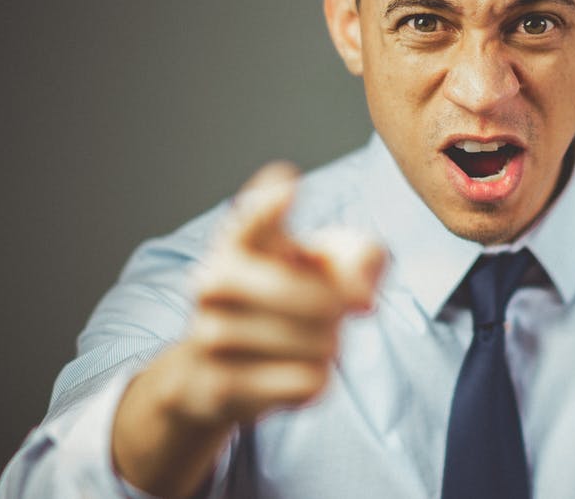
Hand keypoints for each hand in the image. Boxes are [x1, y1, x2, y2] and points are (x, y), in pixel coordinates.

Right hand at [166, 162, 384, 425]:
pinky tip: (296, 374)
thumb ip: (360, 256)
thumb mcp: (324, 265)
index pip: (251, 218)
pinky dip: (316, 382)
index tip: (289, 189)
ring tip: (312, 344)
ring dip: (330, 348)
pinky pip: (307, 383)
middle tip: (342, 313)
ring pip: (319, 345)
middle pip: (321, 301)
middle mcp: (214, 281)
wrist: (211, 373)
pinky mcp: (218, 385)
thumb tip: (363, 299)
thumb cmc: (281, 301)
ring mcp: (210, 334)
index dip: (270, 205)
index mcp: (239, 241)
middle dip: (344, 312)